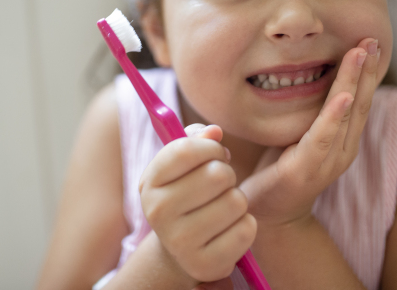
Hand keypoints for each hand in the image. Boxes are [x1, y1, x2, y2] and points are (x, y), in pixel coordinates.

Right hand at [139, 125, 256, 282]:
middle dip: (228, 174)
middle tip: (221, 185)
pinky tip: (229, 229)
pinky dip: (246, 225)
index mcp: (150, 183)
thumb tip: (215, 131)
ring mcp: (180, 242)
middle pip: (217, 175)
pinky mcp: (205, 264)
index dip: (211, 147)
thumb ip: (198, 140)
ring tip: (223, 208)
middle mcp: (158, 213)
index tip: (216, 154)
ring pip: (236, 201)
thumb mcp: (183, 165)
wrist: (182, 249)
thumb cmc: (187, 193)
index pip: (186, 149)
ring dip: (238, 200)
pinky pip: (246, 229)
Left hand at [240, 38, 380, 226]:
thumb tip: (302, 77)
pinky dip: (334, 115)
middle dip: (366, 69)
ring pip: (346, 114)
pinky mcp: (307, 168)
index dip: (365, 72)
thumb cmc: (279, 170)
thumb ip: (309, 113)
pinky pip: (323, 137)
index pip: (358, 100)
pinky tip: (344, 96)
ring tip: (360, 53)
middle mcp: (342, 149)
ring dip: (354, 81)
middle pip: (359, 102)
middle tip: (371, 39)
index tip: (369, 42)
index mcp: (341, 139)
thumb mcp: (297, 135)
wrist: (268, 213)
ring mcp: (328, 160)